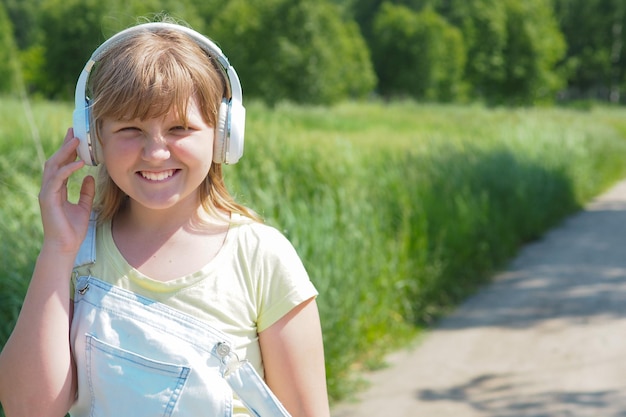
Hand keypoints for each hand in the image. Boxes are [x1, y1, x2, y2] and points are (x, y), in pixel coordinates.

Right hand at [38, 128, 95, 253]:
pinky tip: (80, 163)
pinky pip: (58, 179)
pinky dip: (68, 169)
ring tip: (77, 141)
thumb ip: (85, 191)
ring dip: (65, 152)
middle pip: (55, 161)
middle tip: (75, 132)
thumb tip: (89, 176)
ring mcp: (47, 193)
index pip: (61, 165)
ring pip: (53, 166)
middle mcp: (50, 188)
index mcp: (57, 189)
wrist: (65, 247)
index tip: (77, 138)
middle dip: (65, 146)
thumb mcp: (84, 206)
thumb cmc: (73, 229)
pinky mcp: (48, 199)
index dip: (68, 151)